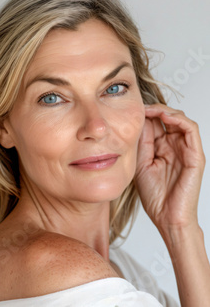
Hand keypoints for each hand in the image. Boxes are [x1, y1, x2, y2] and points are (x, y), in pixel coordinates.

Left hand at [135, 104, 204, 230]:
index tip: (128, 110)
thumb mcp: (140, 163)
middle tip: (138, 106)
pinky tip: (164, 117)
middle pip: (167, 118)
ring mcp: (186, 150)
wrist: (167, 217)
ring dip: (166, 111)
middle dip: (153, 109)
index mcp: (161, 149)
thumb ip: (142, 143)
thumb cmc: (154, 196)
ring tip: (150, 109)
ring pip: (180, 120)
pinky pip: (191, 130)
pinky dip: (179, 119)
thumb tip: (138, 121)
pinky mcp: (195, 155)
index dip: (144, 115)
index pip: (155, 124)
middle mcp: (175, 147)